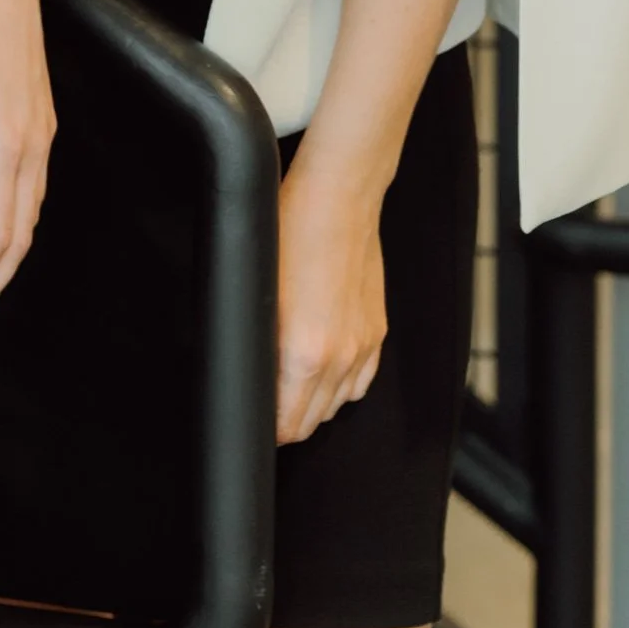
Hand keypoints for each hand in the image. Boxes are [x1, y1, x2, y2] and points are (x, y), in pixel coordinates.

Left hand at [274, 151, 387, 444]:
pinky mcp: (377, 331)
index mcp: (305, 353)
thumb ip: (258, 342)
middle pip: (311, 422)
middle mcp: (339, 358)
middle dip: (286, 421)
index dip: (266, 430)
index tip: (253, 421)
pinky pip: (360, 383)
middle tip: (265, 406)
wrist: (339, 198)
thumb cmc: (291, 232)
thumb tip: (251, 369)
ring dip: (313, 405)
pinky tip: (324, 373)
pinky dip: (341, 387)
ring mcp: (363, 346)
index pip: (287, 425)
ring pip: (337, 406)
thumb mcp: (258, 291)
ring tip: (290, 389)